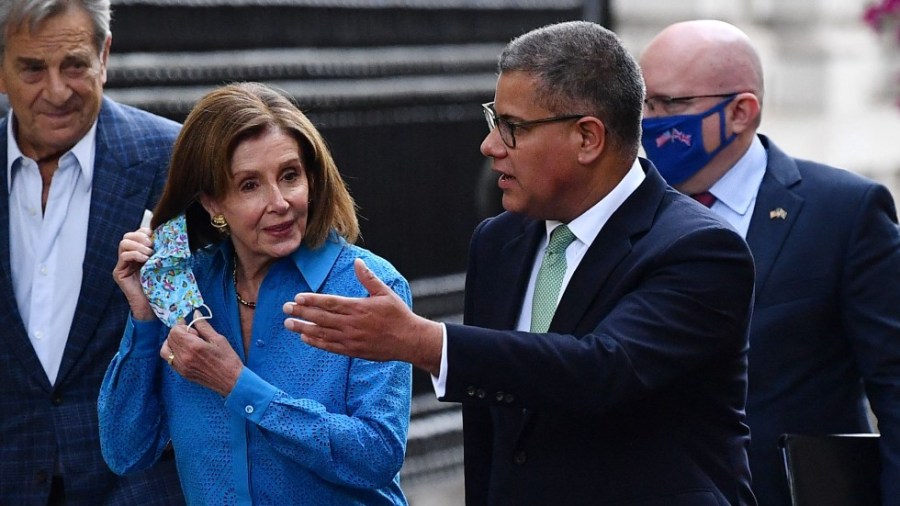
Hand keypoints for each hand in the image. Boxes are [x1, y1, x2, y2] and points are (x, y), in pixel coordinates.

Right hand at [113, 227, 154, 320]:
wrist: (152, 305)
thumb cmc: (159, 285)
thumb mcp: (161, 264)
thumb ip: (161, 251)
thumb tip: (167, 237)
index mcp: (139, 252)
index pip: (136, 233)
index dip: (145, 231)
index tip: (155, 236)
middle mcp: (128, 257)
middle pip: (127, 236)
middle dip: (140, 237)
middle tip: (151, 245)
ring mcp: (122, 264)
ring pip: (123, 243)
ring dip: (138, 245)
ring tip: (149, 254)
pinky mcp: (119, 272)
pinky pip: (123, 256)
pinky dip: (135, 254)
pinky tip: (144, 260)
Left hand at [160, 312, 243, 395]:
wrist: (231, 381)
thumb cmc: (227, 359)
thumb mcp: (218, 339)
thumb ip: (204, 326)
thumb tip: (196, 313)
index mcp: (193, 346)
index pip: (175, 331)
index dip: (182, 325)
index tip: (191, 326)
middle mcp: (184, 356)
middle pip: (170, 338)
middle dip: (178, 333)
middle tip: (193, 335)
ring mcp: (181, 366)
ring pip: (165, 349)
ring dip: (173, 343)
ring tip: (186, 343)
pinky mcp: (182, 373)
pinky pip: (169, 360)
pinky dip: (173, 353)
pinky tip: (185, 352)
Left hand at [283, 258, 443, 374]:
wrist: (409, 340)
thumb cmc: (398, 315)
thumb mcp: (385, 293)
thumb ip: (368, 278)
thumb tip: (358, 262)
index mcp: (359, 307)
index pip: (330, 303)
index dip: (312, 300)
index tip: (297, 297)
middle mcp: (352, 324)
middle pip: (321, 317)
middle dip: (301, 312)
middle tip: (285, 309)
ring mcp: (351, 339)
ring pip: (322, 333)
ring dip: (303, 328)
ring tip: (288, 324)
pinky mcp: (353, 350)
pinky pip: (330, 347)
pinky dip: (316, 342)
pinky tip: (305, 337)